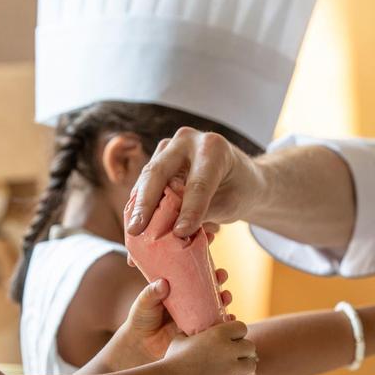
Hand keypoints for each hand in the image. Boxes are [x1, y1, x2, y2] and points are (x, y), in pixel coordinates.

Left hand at [112, 271, 233, 369]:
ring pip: (215, 307)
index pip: (194, 278)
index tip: (213, 267)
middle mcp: (189, 304)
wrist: (140, 345)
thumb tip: (163, 283)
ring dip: (224, 301)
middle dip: (219, 284)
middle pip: (209, 291)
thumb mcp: (144, 303)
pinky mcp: (198, 333)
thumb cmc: (141, 319)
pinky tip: (229, 319)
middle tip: (221, 281)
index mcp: (178, 292)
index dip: (206, 272)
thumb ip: (151, 293)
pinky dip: (224, 323)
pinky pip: (214, 327)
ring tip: (226, 297)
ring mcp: (195, 318)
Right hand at [126, 127, 257, 237]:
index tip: (180, 233)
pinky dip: (140, 206)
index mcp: (213, 148)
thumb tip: (173, 233)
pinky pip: (145, 184)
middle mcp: (187, 140)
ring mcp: (169, 147)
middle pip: (159, 172)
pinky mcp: (158, 159)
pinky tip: (136, 227)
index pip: (198, 183)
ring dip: (138, 207)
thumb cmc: (239, 189)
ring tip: (133, 234)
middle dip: (146, 203)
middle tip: (135, 230)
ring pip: (147, 178)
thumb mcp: (230, 204)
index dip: (189, 210)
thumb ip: (202, 213)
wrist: (241, 176)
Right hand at [163, 319, 256, 374]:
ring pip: (252, 366)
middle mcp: (227, 350)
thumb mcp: (181, 339)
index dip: (237, 335)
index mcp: (217, 334)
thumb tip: (193, 327)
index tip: (231, 341)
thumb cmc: (172, 361)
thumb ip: (192, 332)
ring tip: (234, 373)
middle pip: (250, 347)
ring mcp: (230, 370)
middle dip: (243, 353)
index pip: (242, 327)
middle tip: (233, 359)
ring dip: (244, 370)